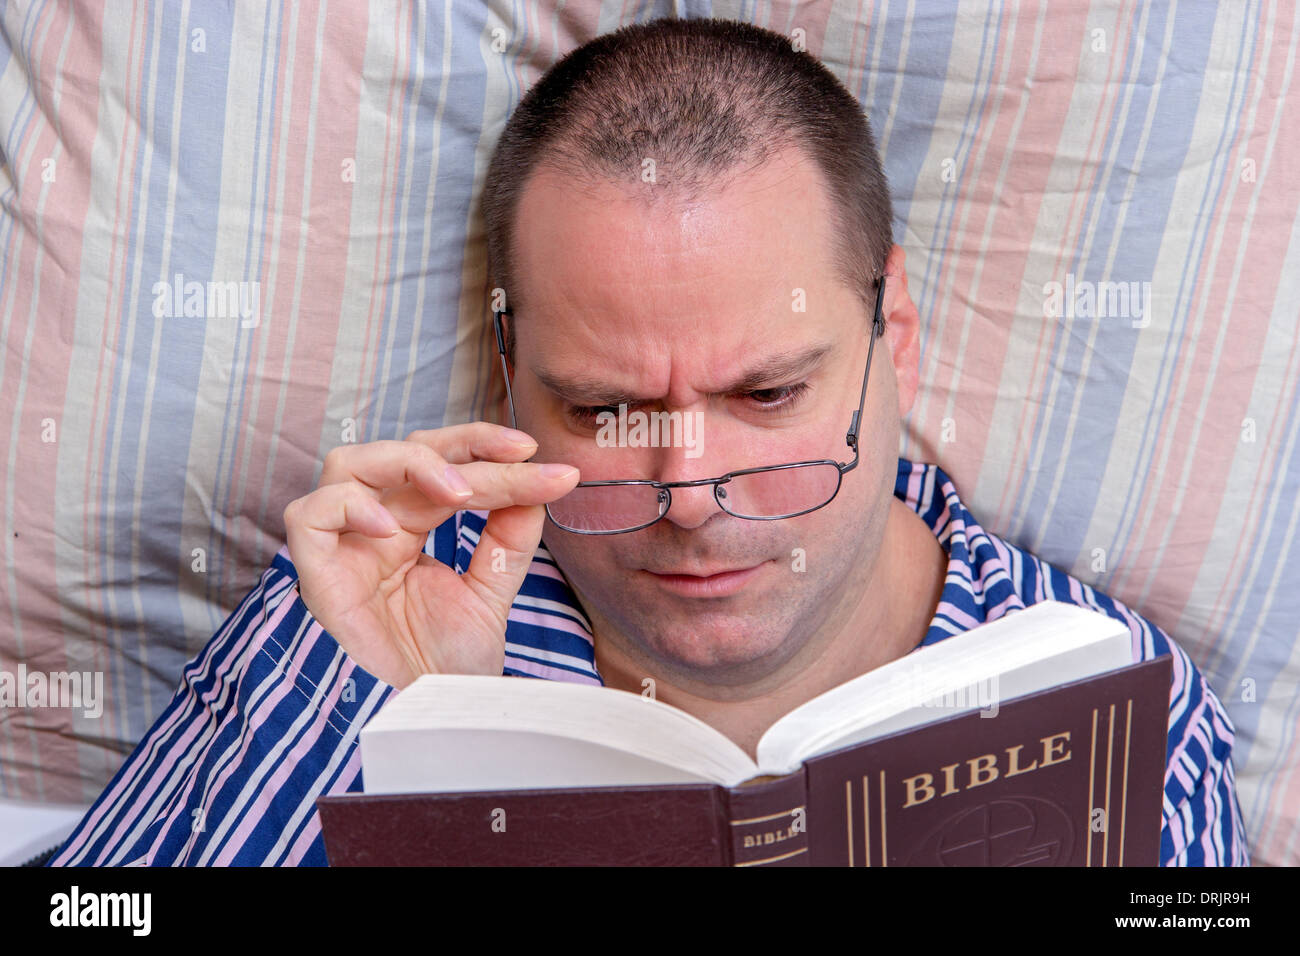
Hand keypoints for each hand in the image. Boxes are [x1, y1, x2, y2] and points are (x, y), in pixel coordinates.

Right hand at [283, 423, 579, 688]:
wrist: (424, 726)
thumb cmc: (443, 668)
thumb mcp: (489, 593)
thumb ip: (507, 539)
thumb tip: (537, 484)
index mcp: (408, 526)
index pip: (442, 467)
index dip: (486, 450)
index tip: (539, 455)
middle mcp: (372, 529)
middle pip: (403, 453)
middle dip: (463, 444)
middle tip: (518, 455)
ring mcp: (341, 549)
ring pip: (349, 465)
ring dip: (410, 462)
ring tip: (460, 491)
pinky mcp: (316, 576)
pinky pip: (308, 517)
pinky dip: (348, 507)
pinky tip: (394, 526)